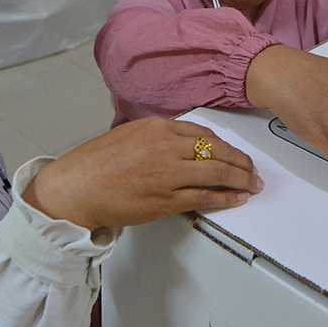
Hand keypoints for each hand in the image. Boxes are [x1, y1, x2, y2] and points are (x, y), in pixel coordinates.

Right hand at [21, 117, 261, 230]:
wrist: (74, 188)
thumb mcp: (128, 136)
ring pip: (217, 172)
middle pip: (217, 150)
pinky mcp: (166, 198)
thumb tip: (182, 146)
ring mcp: (168, 173)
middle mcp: (166, 146)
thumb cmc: (94, 165)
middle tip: (253, 170)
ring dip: (241, 179)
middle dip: (241, 162)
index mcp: (157, 127)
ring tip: (252, 185)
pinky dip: (226, 197)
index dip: (225, 145)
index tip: (234, 153)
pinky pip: (205, 196)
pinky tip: (237, 198)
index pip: (204, 133)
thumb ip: (157, 138)